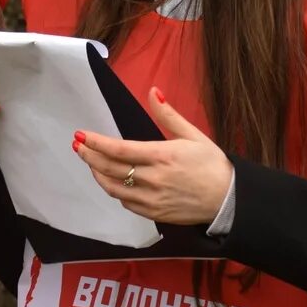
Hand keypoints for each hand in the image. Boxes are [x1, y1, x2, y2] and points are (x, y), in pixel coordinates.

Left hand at [74, 87, 232, 225]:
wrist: (228, 200)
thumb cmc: (212, 164)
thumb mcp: (193, 135)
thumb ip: (169, 115)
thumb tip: (153, 91)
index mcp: (162, 156)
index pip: (119, 149)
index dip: (96, 142)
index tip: (80, 135)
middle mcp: (153, 179)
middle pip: (110, 168)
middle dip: (90, 156)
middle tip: (78, 146)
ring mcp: (152, 199)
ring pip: (114, 188)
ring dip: (98, 174)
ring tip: (90, 162)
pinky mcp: (155, 214)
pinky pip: (126, 203)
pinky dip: (115, 191)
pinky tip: (112, 181)